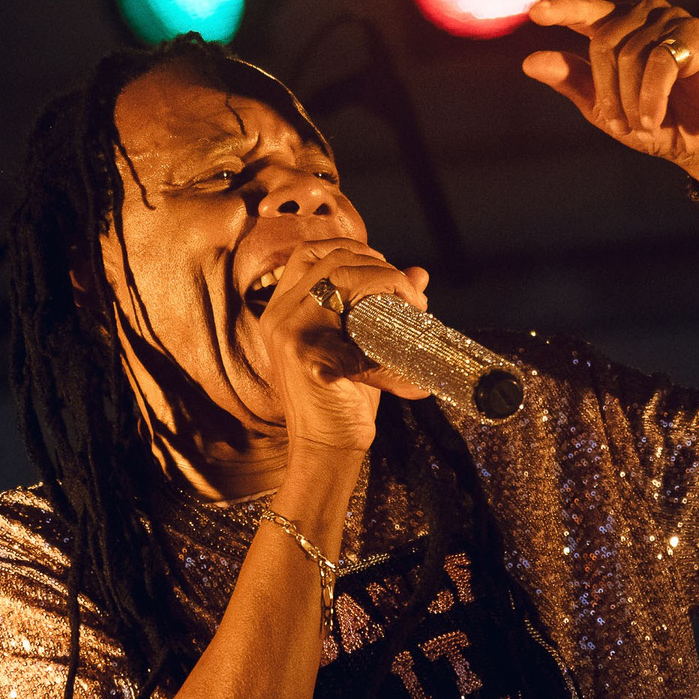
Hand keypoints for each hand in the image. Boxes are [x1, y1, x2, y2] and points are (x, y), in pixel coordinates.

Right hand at [257, 238, 430, 454]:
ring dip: (385, 282)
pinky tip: (407, 356)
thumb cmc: (345, 396)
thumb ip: (382, 306)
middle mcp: (279, 315)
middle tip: (409, 295)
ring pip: (339, 277)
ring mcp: (288, 334)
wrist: (327, 449)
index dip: (354, 250)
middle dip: (378, 264)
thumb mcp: (363, 344)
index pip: (312, 252)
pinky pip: (357, 329)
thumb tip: (420, 273)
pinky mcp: (308, 357)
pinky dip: (390, 335)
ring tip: (412, 309)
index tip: (389, 271)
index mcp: (284, 308)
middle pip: (329, 258)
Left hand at [522, 0, 698, 190]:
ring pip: (629, 54)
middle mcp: (646, 14)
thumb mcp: (604, 108)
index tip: (533, 12)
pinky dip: (651, 98)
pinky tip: (653, 119)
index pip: (586, 11)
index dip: (561, 9)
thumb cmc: (654, 123)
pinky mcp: (697, 34)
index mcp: (620, 26)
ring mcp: (673, 20)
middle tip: (620, 126)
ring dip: (630, 100)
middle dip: (607, 92)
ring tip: (642, 125)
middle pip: (603, 43)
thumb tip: (530, 62)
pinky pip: (659, 63)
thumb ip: (572, 81)